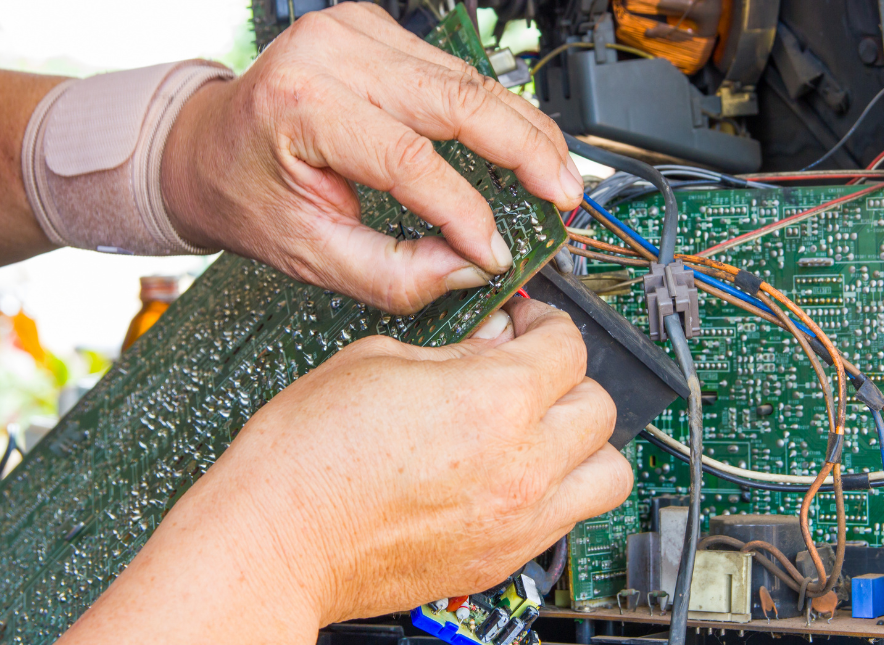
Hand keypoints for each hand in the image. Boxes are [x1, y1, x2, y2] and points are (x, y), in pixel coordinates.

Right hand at [58, 299, 630, 643]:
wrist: (275, 541)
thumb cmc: (306, 455)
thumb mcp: (377, 361)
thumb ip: (456, 348)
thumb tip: (497, 341)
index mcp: (495, 401)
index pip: (568, 345)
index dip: (547, 324)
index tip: (529, 326)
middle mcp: (523, 465)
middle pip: (599, 406)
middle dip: (568, 378)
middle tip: (532, 372)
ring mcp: (519, 520)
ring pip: (608, 472)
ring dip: (584, 444)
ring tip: (544, 432)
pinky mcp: (501, 559)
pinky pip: (567, 518)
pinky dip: (557, 491)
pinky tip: (512, 476)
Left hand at [162, 3, 583, 313]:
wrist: (206, 146)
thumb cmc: (244, 192)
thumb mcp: (305, 252)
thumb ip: (390, 271)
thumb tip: (469, 268)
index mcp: (301, 103)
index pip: (408, 158)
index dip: (467, 211)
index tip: (501, 253)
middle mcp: (330, 51)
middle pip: (458, 98)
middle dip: (526, 153)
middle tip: (565, 199)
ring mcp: (356, 31)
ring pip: (469, 79)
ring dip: (522, 131)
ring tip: (558, 178)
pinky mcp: (378, 31)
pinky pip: (455, 71)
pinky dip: (495, 112)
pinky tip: (521, 146)